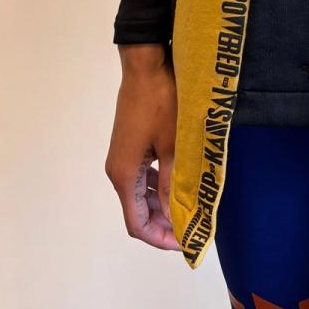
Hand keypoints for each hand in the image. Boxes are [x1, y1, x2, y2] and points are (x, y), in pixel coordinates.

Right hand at [105, 44, 181, 251]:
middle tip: (190, 227)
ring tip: (187, 207)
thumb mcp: (173, 146)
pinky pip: (141, 175)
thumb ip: (172, 184)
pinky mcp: (129, 144)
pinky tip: (176, 183)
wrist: (145, 66)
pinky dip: (156, 186)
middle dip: (162, 223)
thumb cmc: (161, 103)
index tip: (184, 241)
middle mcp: (118, 169)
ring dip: (159, 205)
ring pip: (138, 193)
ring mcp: (122, 156)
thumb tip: (176, 216)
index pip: (136, 223)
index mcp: (124, 174)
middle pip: (136, 211)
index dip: (159, 238)